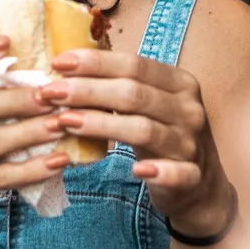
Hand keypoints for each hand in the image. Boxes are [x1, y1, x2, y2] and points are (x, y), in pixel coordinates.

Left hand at [39, 50, 231, 231]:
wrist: (200, 186)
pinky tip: (135, 171)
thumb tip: (65, 67)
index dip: (95, 62)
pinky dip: (158, 171)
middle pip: (134, 94)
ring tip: (66, 122)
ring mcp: (192, 144)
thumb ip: (118, 86)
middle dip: (87, 90)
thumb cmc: (162, 135)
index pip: (134, 65)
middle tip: (50, 93)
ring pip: (144, 129)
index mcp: (179, 83)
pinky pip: (178, 173)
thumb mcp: (148, 105)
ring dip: (101, 125)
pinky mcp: (193, 177)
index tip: (58, 62)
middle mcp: (189, 109)